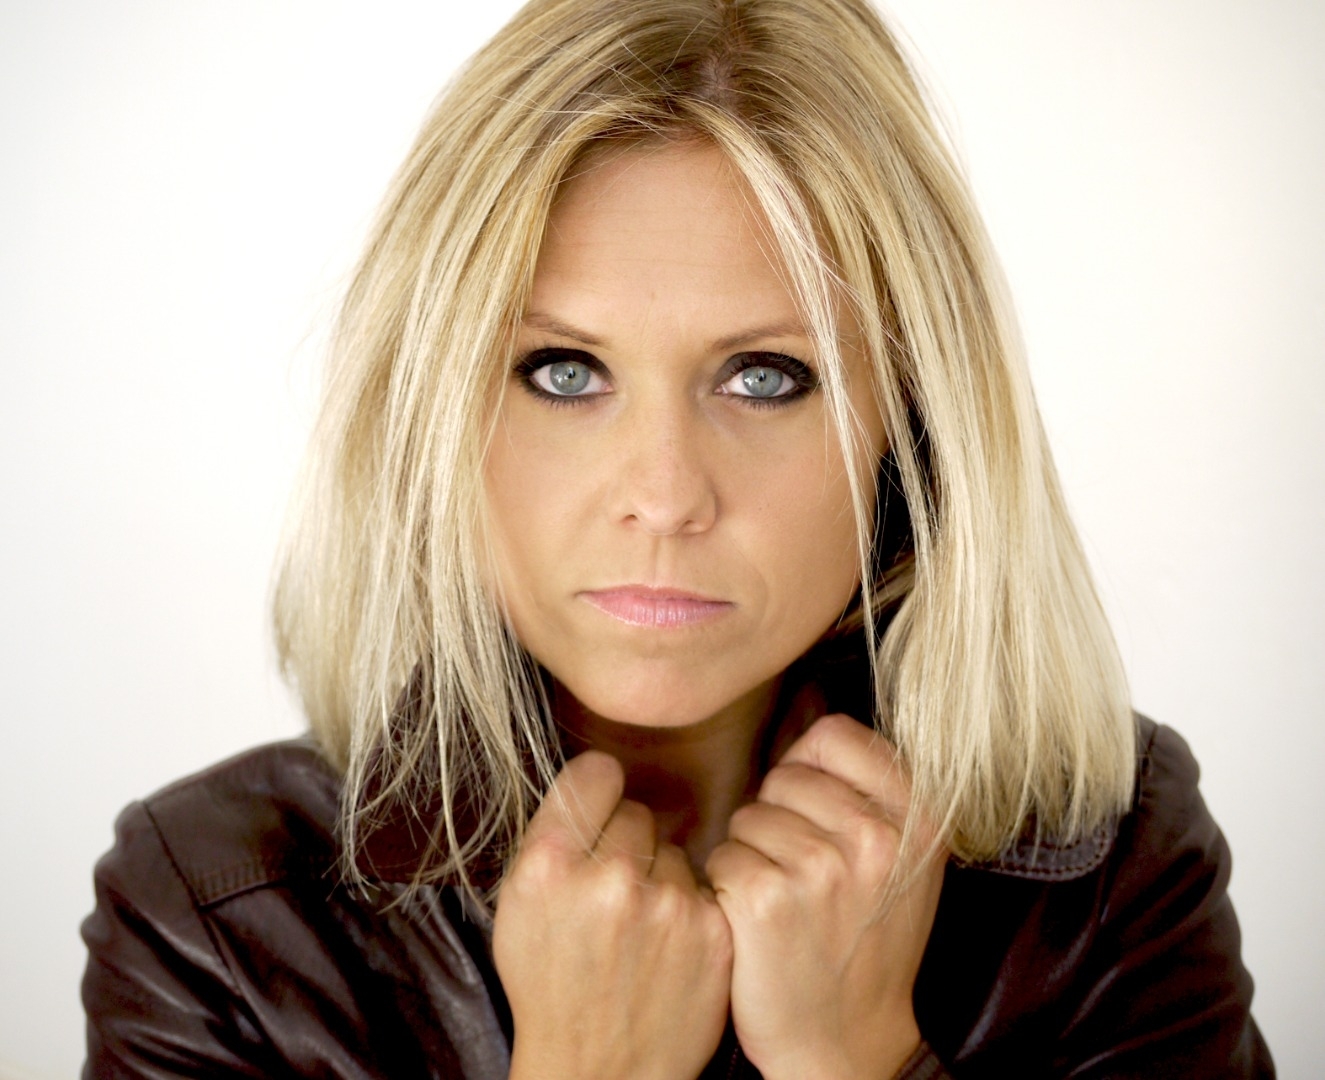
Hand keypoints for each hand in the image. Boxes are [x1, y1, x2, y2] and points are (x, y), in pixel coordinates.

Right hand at [493, 750, 732, 1079]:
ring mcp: (666, 905)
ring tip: (639, 928)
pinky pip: (704, 886)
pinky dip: (690, 908)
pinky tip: (669, 944)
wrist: (599, 1071)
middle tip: (613, 891)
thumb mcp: (519, 905)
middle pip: (638, 813)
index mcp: (549, 863)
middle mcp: (608, 877)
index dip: (599, 790)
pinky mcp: (711, 931)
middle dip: (627, 842)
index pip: (595, 773)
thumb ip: (553, 836)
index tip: (601, 806)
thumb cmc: (551, 984)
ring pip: (674, 850)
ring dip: (660, 876)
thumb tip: (600, 775)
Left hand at [705, 714, 945, 1079]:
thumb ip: (869, 786)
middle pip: (783, 776)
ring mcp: (822, 867)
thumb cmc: (864, 938)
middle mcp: (876, 835)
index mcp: (918, 814)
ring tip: (785, 902)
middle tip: (806, 878)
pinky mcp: (767, 899)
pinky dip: (725, 887)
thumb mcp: (900, 857)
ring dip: (751, 855)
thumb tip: (805, 706)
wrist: (848, 1041)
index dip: (811, 773)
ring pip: (747, 816)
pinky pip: (719, 856)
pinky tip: (756, 922)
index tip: (822, 819)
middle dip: (780, 819)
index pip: (832, 736)